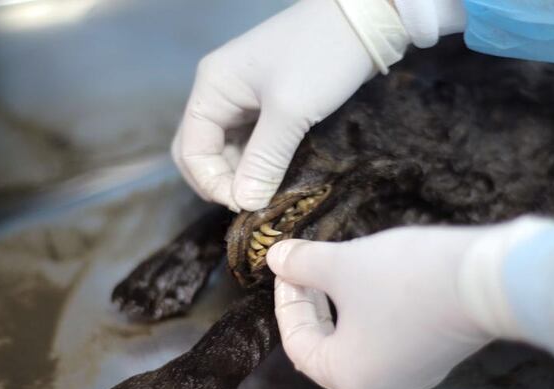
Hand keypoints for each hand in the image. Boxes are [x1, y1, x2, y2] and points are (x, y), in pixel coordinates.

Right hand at [172, 0, 407, 211]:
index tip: (245, 204)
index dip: (211, 183)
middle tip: (252, 203)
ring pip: (227, 150)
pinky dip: (258, 163)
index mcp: (212, 88)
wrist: (363, 20)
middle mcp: (220, 93)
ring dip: (241, 175)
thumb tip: (244, 203)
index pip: (190, 149)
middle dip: (220, 182)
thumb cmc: (321, 57)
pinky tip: (277, 177)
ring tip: (268, 194)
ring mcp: (243, 98)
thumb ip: (264, 160)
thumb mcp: (291, 111)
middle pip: (201, 151)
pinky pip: (250, 142)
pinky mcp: (268, 104)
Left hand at [266, 218, 553, 388]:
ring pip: (358, 340)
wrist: (492, 281)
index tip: (287, 267)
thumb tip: (277, 257)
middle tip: (308, 266)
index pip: (297, 342)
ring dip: (341, 304)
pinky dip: (370, 311)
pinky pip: (387, 338)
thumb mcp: (344, 265)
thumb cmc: (407, 279)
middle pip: (326, 345)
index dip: (286, 300)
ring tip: (340, 266)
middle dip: (313, 302)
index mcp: (347, 377)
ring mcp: (411, 377)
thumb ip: (302, 264)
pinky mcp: (435, 358)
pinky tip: (374, 278)